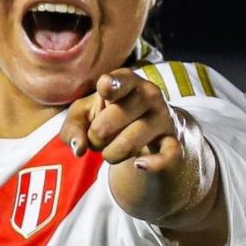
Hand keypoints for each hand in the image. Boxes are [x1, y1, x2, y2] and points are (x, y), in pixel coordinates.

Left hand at [59, 69, 180, 171]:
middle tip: (99, 137)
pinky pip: (168, 155)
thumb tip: (78, 149)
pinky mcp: (173, 141)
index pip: (120, 80)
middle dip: (96, 137)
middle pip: (112, 120)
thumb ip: (73, 128)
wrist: (146, 130)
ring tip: (111, 150)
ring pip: (130, 143)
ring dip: (111, 154)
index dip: (110, 85)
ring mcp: (163, 118)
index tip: (105, 87)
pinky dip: (153, 164)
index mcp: (127, 81)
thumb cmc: (108, 116)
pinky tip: (139, 164)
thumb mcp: (83, 115)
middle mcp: (149, 95)